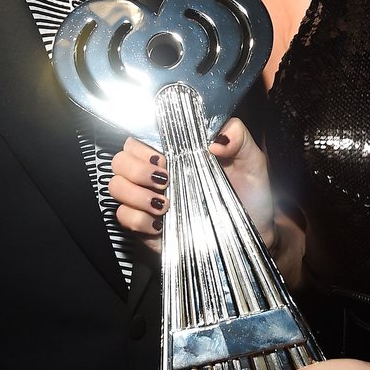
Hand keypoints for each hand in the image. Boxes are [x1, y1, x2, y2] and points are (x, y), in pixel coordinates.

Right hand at [108, 117, 275, 247]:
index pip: (139, 138)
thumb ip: (238, 137)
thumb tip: (215, 140)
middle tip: (165, 180)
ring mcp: (148, 201)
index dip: (143, 146)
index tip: (164, 157)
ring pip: (116, 187)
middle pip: (119, 160)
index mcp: (175, 153)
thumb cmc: (250, 192)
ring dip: (136, 194)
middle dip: (136, 169)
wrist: (254, 231)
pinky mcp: (146, 228)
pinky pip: (123, 218)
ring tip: (166, 204)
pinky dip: (138, 219)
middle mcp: (156, 174)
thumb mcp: (251, 159)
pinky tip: (160, 223)